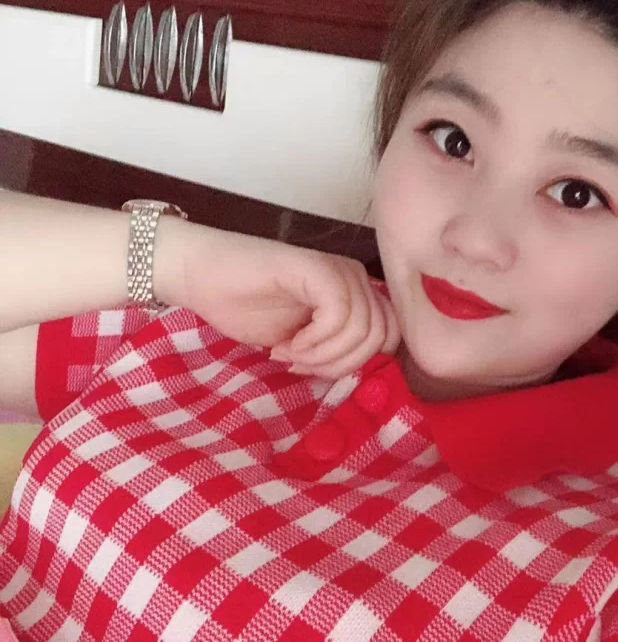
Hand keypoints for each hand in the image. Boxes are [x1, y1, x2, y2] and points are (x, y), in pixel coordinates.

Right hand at [165, 221, 400, 379]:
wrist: (202, 275)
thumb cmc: (247, 307)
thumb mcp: (303, 342)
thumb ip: (337, 349)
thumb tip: (364, 373)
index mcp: (358, 294)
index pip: (390, 338)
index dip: (354, 364)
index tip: (314, 369)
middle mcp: (356, 278)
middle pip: (381, 337)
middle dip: (339, 364)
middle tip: (299, 364)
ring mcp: (339, 270)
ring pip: (363, 330)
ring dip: (323, 356)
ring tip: (289, 353)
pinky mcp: (317, 268)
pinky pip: (339, 315)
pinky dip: (314, 341)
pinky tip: (288, 343)